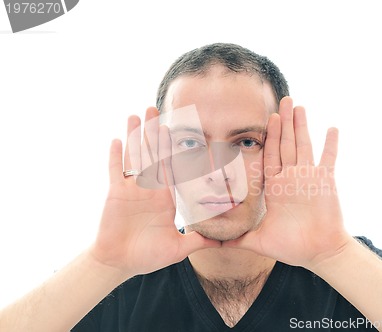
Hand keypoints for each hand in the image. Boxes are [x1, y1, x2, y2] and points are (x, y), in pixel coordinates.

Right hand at [90, 107, 219, 276]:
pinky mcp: (115, 195)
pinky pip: (115, 172)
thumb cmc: (148, 256)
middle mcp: (148, 189)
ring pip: (134, 157)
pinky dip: (115, 157)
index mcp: (164, 197)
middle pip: (152, 153)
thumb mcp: (178, 248)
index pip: (171, 166)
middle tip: (155, 109)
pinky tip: (117, 140)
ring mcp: (131, 190)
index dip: (173, 147)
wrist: (121, 263)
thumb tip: (222, 242)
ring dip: (135, 136)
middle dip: (154, 131)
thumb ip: (198, 242)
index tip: (177, 129)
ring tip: (136, 115)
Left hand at [224, 97, 350, 269]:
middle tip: (282, 99)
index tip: (265, 118)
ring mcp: (309, 178)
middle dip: (283, 121)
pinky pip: (329, 159)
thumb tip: (210, 245)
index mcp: (276, 186)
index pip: (270, 155)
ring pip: (304, 144)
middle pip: (286, 143)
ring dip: (301, 125)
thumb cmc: (292, 247)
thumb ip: (236, 240)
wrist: (318, 254)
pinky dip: (331, 144)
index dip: (268, 136)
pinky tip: (332, 128)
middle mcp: (292, 178)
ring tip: (298, 105)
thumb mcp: (258, 241)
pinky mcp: (326, 182)